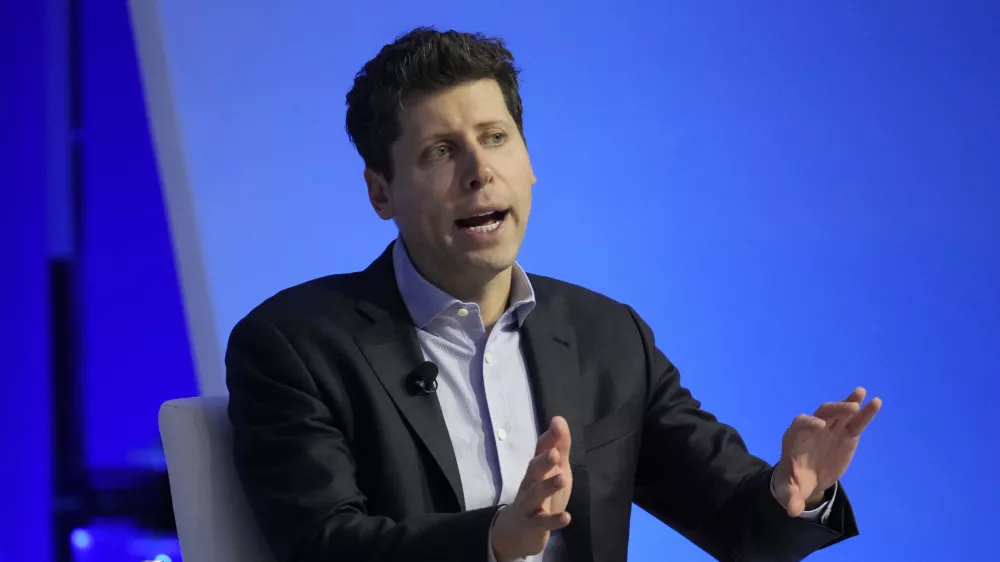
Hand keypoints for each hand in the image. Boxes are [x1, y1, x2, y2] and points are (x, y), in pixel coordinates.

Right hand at [491, 417, 572, 561]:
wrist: (517, 530)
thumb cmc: (541, 494)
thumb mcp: (554, 469)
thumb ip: (559, 446)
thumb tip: (559, 419)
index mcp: (536, 469)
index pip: (540, 450)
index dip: (549, 438)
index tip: (557, 424)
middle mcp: (530, 484)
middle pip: (534, 470)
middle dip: (543, 461)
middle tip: (555, 454)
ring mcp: (529, 505)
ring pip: (535, 494)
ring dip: (548, 486)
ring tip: (562, 479)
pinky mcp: (532, 525)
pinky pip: (542, 522)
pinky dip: (554, 520)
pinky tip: (566, 517)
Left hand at [773, 387, 881, 516]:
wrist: (806, 479)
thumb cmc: (794, 482)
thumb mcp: (790, 492)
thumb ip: (791, 498)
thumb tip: (793, 511)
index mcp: (795, 438)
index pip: (800, 424)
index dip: (808, 423)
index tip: (818, 426)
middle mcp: (813, 428)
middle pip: (822, 414)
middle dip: (833, 410)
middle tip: (849, 408)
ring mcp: (831, 429)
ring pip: (839, 413)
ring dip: (849, 403)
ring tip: (862, 394)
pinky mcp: (846, 435)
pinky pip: (855, 422)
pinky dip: (865, 412)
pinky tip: (875, 402)